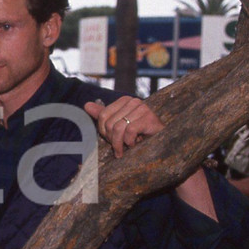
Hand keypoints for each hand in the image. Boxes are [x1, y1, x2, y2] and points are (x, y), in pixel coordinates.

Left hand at [86, 96, 216, 218]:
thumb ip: (103, 115)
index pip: (103, 116)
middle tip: (121, 146)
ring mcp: (143, 108)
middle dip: (113, 139)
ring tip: (127, 148)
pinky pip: (129, 131)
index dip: (104, 132)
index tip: (112, 140)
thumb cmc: (140, 136)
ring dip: (121, 143)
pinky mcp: (150, 118)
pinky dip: (130, 142)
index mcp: (125, 101)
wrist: (163, 147)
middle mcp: (134, 101)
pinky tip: (137, 144)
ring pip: (118, 128)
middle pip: (109, 123)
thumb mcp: (118, 126)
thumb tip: (86, 105)